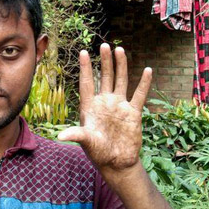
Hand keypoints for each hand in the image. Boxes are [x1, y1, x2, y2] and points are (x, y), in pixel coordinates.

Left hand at [58, 43, 151, 176]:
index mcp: (90, 107)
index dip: (85, 68)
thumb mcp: (86, 142)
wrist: (117, 162)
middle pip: (104, 77)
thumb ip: (76, 135)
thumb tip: (60, 136)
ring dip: (121, 66)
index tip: (83, 52)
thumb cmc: (98, 153)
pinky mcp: (133, 113)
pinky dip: (144, 83)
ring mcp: (119, 106)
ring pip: (120, 81)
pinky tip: (147, 71)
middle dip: (104, 62)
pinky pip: (139, 95)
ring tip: (120, 50)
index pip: (86, 83)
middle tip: (104, 45)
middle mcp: (104, 103)